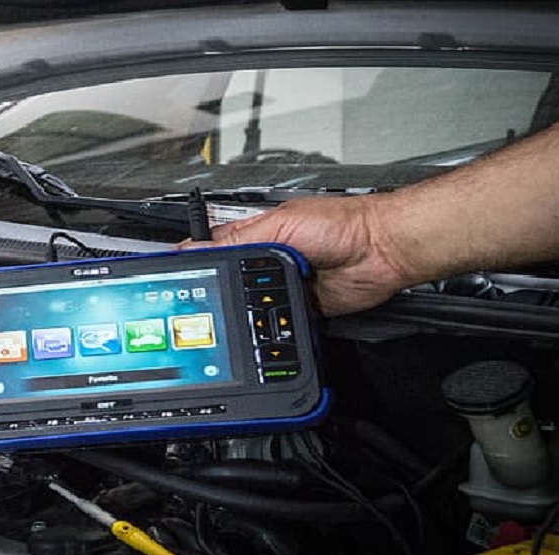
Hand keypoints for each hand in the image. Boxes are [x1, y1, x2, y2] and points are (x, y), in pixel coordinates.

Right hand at [179, 196, 413, 315]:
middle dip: (222, 290)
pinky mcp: (301, 309)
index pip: (216, 248)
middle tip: (207, 299)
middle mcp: (269, 261)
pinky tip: (271, 320)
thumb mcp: (281, 226)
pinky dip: (274, 325)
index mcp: (259, 235)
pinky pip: (278, 323)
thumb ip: (240, 239)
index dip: (197, 261)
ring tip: (248, 305)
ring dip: (249, 308)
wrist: (382, 250)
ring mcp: (284, 286)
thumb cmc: (342, 225)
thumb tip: (198, 248)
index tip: (176, 273)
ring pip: (252, 305)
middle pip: (231, 281)